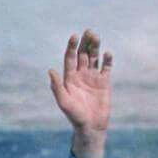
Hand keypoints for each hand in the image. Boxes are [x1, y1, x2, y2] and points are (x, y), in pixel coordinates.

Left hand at [48, 29, 112, 145]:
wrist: (90, 125)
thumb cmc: (74, 115)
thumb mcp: (63, 101)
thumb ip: (57, 86)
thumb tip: (50, 70)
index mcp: (69, 78)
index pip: (70, 58)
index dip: (72, 47)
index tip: (74, 36)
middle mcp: (81, 75)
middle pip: (83, 54)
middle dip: (85, 43)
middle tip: (89, 31)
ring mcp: (93, 77)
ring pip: (94, 57)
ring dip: (95, 47)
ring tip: (96, 36)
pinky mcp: (104, 82)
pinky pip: (106, 67)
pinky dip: (107, 60)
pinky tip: (107, 53)